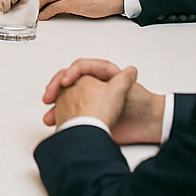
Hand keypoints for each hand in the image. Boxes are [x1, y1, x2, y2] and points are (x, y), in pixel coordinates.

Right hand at [42, 58, 164, 143]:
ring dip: (55, 104)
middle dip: (55, 88)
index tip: (66, 82)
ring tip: (50, 114)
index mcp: (102, 75)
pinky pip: (67, 112)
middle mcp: (93, 85)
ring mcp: (89, 100)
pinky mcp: (88, 114)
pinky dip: (59, 117)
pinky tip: (55, 121)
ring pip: (64, 97)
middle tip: (50, 95)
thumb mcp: (130, 89)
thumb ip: (123, 79)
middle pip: (67, 81)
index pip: (80, 68)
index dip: (71, 73)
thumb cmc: (140, 105)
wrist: (146, 127)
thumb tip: (127, 69)